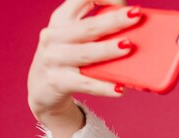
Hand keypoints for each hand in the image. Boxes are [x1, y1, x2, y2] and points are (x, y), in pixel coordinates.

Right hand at [27, 0, 141, 119]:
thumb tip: (136, 33)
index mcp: (61, 19)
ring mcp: (54, 59)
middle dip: (114, 20)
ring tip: (128, 46)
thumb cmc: (68, 58)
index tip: (122, 2)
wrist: (41, 88)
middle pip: (88, 27)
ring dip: (108, 49)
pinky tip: (119, 88)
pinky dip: (103, 87)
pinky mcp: (58, 81)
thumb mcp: (74, 38)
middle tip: (136, 16)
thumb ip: (97, 31)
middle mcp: (54, 36)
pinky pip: (85, 84)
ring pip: (86, 53)